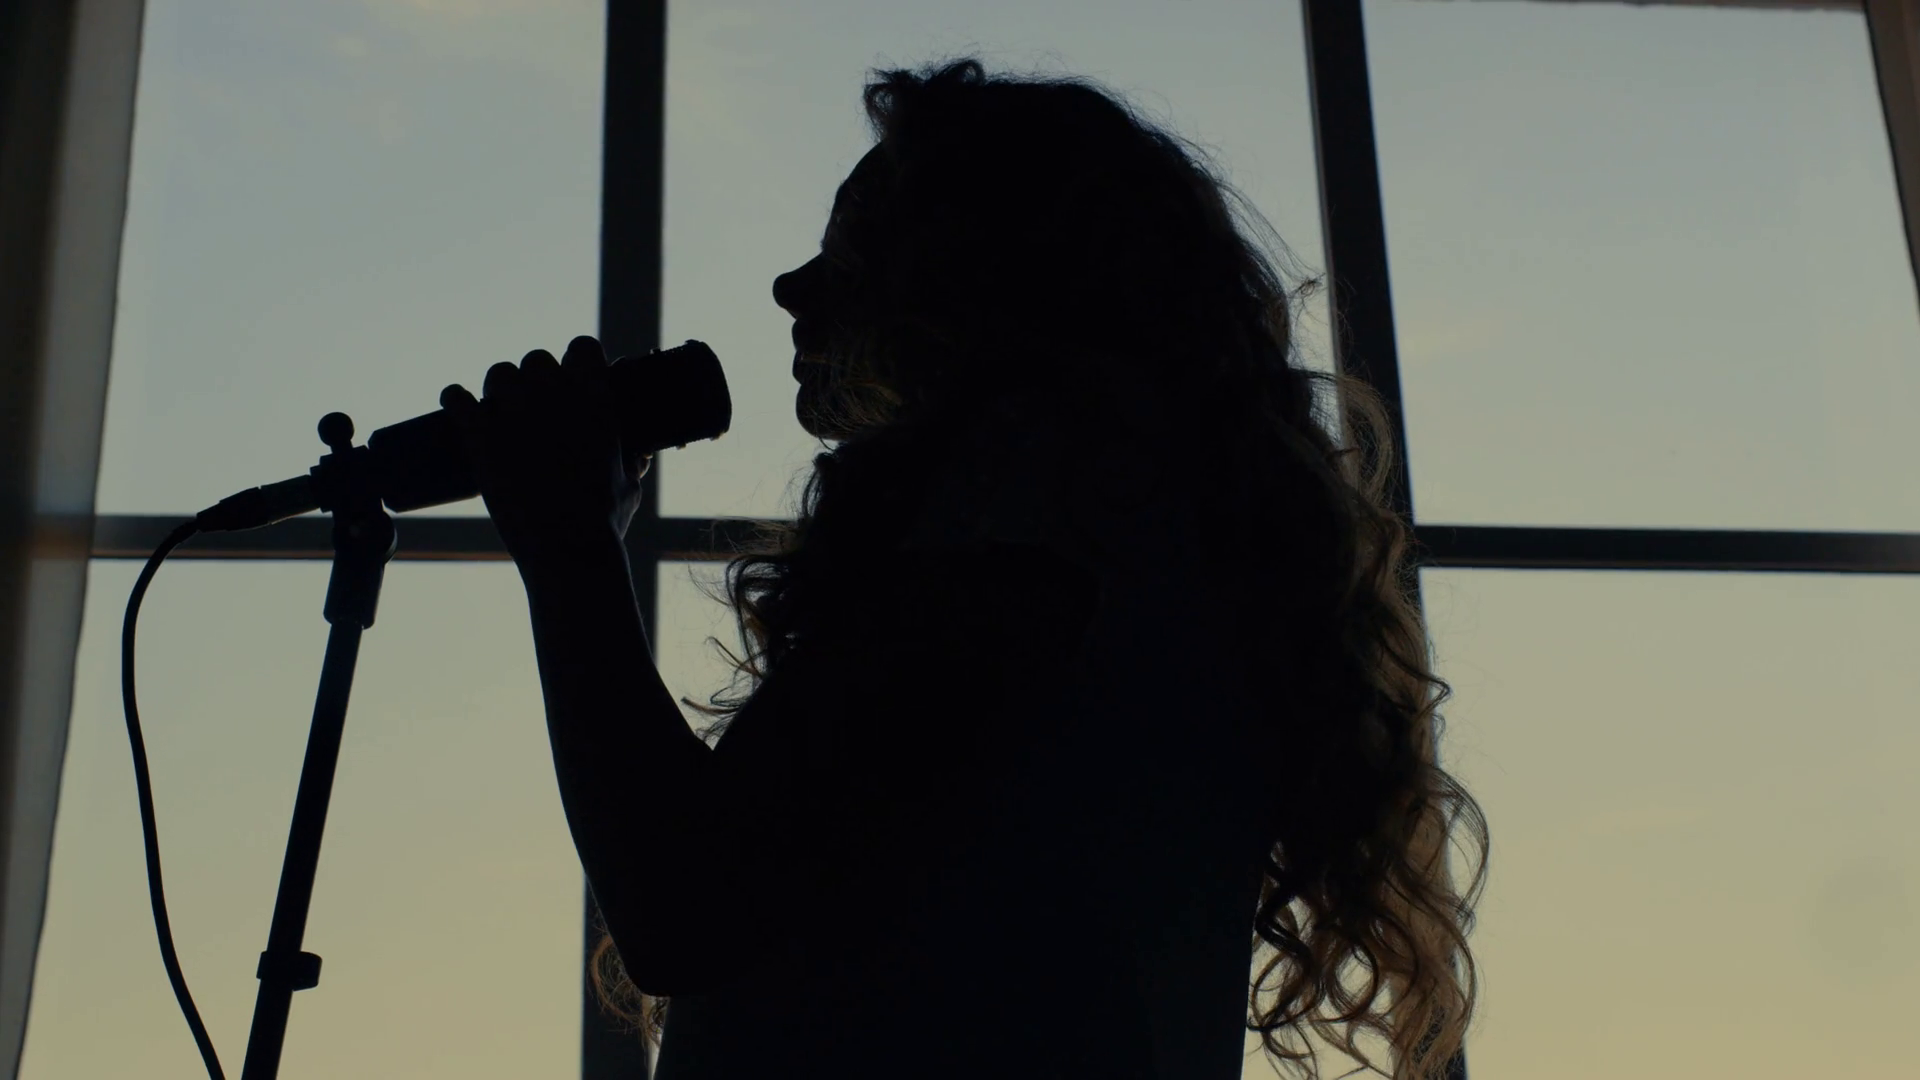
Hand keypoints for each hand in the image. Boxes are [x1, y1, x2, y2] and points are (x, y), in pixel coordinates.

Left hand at [441, 336, 650, 574]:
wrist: (568, 549)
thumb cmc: (604, 522)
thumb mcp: (630, 486)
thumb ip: (631, 461)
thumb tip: (638, 454)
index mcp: (596, 400)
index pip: (583, 347)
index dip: (576, 359)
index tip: (572, 375)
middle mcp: (555, 396)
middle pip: (537, 359)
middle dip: (535, 379)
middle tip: (533, 405)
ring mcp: (515, 413)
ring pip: (498, 372)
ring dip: (500, 387)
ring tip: (500, 410)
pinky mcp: (480, 436)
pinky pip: (456, 397)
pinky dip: (456, 400)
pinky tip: (459, 406)